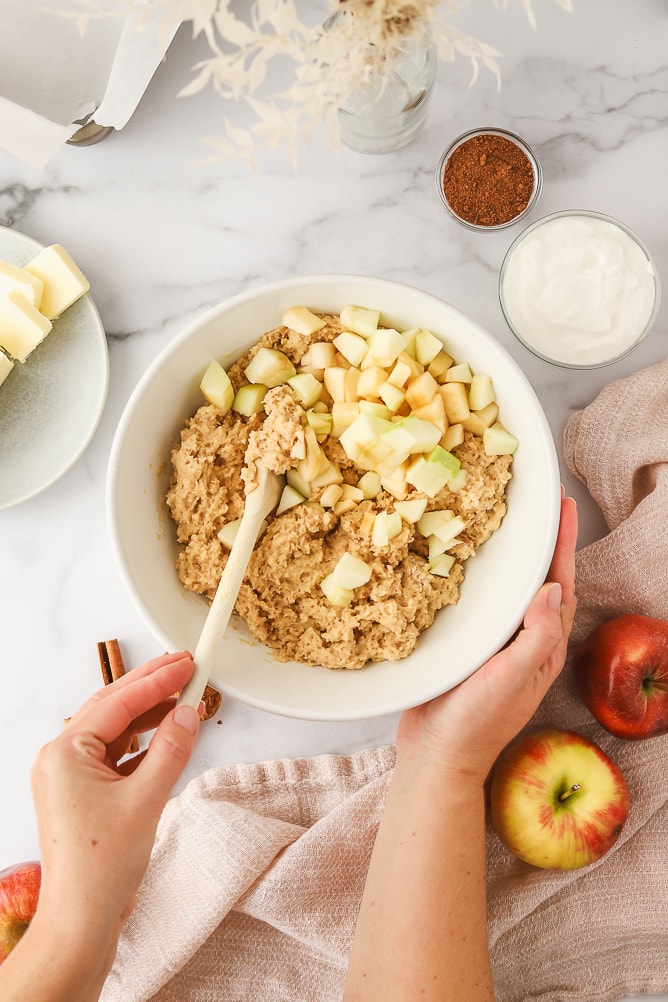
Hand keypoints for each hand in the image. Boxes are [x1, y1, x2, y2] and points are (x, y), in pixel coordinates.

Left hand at [29, 651, 199, 971]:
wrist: (81, 921)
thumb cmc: (101, 868)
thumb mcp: (146, 800)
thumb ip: (171, 749)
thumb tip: (188, 712)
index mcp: (65, 753)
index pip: (119, 701)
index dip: (158, 679)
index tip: (188, 662)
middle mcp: (61, 758)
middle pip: (113, 707)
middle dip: (152, 687)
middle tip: (188, 665)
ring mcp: (69, 775)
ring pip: (116, 729)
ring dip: (151, 714)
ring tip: (186, 697)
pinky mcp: (82, 792)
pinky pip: (116, 754)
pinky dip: (143, 743)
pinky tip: (168, 735)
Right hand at [396, 494, 577, 782]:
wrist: (436, 755)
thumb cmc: (477, 721)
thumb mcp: (513, 677)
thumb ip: (537, 636)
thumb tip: (553, 587)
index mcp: (543, 648)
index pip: (561, 587)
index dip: (564, 546)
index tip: (564, 509)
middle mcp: (525, 644)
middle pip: (541, 584)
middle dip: (546, 545)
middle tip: (542, 506)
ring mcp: (497, 647)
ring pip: (512, 593)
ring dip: (517, 559)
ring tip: (511, 525)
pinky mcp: (469, 649)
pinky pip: (484, 605)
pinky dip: (485, 581)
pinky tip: (470, 566)